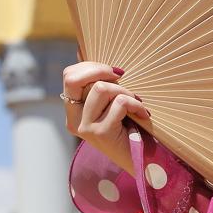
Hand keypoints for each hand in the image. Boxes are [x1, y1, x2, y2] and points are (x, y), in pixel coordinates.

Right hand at [63, 61, 149, 175]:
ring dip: (125, 91)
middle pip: (74, 78)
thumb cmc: (130, 127)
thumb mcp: (111, 103)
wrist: (141, 161)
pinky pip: (120, 102)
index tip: (114, 72)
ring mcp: (85, 127)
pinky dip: (136, 104)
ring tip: (136, 102)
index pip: (69, 75)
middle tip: (122, 77)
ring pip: (101, 88)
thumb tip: (84, 51)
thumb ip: (100, 83)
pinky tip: (143, 114)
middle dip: (101, 70)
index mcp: (73, 110)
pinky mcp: (100, 133)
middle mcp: (74, 120)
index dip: (91, 65)